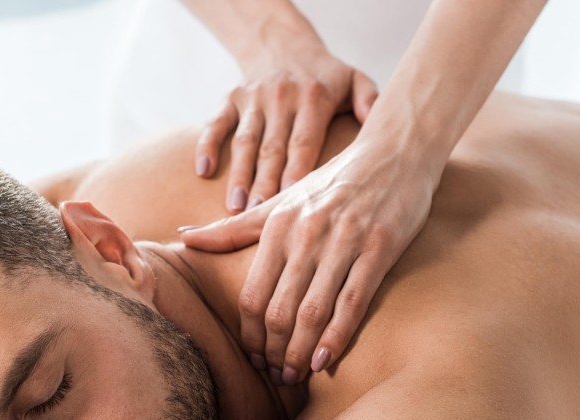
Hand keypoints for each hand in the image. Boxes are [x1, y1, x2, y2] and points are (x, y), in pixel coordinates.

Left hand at [181, 134, 439, 381]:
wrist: (396, 151)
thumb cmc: (333, 182)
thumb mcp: (281, 201)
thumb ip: (234, 227)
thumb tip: (184, 237)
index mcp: (278, 225)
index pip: (253, 295)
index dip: (250, 335)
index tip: (254, 359)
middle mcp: (307, 234)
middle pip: (279, 310)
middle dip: (274, 352)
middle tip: (276, 376)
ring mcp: (345, 241)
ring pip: (313, 312)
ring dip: (300, 353)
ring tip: (296, 376)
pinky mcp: (379, 248)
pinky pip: (353, 303)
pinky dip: (336, 338)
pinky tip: (324, 362)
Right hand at [195, 45, 377, 213]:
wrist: (283, 44)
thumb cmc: (324, 75)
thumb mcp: (354, 79)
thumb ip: (368, 101)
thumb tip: (376, 125)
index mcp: (313, 98)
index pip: (304, 142)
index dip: (296, 172)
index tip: (291, 202)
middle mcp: (282, 97)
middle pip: (272, 148)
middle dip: (264, 183)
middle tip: (258, 216)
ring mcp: (253, 98)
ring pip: (244, 141)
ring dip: (238, 174)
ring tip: (234, 207)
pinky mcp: (231, 98)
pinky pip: (215, 122)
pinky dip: (207, 144)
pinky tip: (203, 170)